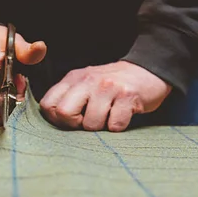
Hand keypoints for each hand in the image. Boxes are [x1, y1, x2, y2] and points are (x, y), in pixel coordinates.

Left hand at [39, 61, 172, 131]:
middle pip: (64, 114)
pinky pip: (115, 125)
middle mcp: (88, 80)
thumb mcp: (85, 85)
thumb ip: (69, 98)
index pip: (48, 105)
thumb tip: (54, 121)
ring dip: (102, 127)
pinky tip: (123, 114)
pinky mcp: (127, 95)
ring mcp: (107, 87)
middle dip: (76, 125)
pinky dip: (120, 125)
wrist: (149, 70)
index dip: (58, 120)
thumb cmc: (113, 85)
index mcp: (73, 79)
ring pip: (91, 124)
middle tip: (90, 121)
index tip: (74, 119)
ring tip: (110, 115)